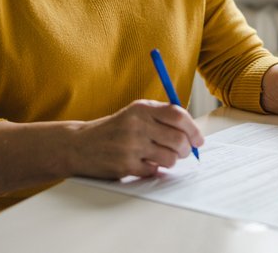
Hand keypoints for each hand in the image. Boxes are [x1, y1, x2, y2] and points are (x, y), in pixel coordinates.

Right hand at [69, 99, 203, 179]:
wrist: (79, 145)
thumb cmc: (114, 129)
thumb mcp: (135, 113)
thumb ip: (161, 117)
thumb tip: (193, 133)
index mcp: (142, 108)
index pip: (178, 116)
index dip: (193, 129)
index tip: (198, 140)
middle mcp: (137, 124)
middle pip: (178, 139)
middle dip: (186, 149)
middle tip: (183, 152)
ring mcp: (131, 146)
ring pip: (170, 158)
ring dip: (171, 161)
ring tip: (161, 157)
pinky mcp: (125, 165)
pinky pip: (154, 171)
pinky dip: (153, 169)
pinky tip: (143, 163)